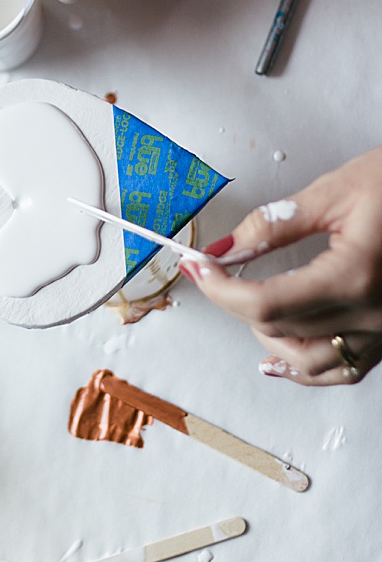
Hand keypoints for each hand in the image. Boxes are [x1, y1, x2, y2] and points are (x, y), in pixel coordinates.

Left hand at [180, 148, 381, 385]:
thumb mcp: (334, 192)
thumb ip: (273, 225)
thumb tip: (226, 249)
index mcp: (354, 277)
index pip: (265, 303)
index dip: (220, 289)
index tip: (198, 267)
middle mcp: (372, 314)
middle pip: (280, 329)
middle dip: (233, 302)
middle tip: (209, 273)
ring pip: (310, 362)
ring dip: (268, 340)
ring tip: (245, 308)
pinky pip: (346, 368)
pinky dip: (308, 368)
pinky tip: (282, 358)